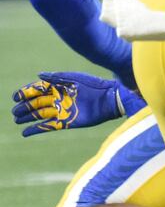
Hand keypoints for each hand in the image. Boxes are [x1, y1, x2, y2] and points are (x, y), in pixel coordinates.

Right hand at [12, 72, 142, 136]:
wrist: (109, 98)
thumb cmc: (94, 84)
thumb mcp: (74, 77)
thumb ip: (57, 76)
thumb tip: (39, 74)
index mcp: (58, 87)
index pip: (37, 90)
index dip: (25, 93)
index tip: (15, 97)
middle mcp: (58, 99)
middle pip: (36, 103)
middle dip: (24, 107)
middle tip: (14, 111)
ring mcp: (61, 111)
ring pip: (39, 115)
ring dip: (27, 117)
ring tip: (16, 119)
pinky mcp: (66, 122)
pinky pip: (48, 126)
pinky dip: (36, 129)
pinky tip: (25, 132)